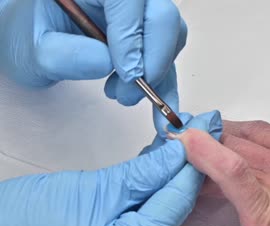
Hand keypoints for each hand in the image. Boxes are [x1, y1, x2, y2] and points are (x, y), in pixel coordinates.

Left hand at [0, 0, 185, 122]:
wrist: (35, 41)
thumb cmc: (30, 39)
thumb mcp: (33, 51)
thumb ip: (65, 56)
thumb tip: (108, 62)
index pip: (128, 1)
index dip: (132, 37)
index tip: (126, 75)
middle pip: (162, 16)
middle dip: (153, 60)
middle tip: (129, 93)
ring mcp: (138, 13)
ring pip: (173, 34)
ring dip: (157, 72)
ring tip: (122, 96)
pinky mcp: (147, 35)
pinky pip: (169, 54)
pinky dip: (165, 82)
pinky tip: (152, 105)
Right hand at [0, 111, 221, 225]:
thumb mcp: (92, 192)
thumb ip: (140, 175)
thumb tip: (175, 155)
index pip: (179, 198)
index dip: (195, 161)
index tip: (205, 130)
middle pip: (176, 201)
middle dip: (189, 163)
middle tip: (200, 129)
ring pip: (163, 201)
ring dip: (172, 168)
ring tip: (183, 137)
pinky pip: (146, 205)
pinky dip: (154, 180)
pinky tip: (159, 160)